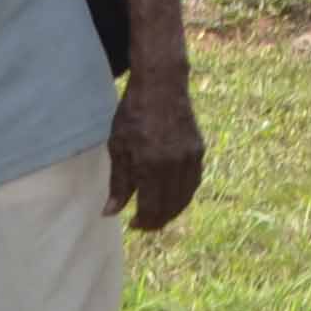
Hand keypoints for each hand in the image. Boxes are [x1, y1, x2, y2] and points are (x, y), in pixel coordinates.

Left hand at [106, 69, 205, 232]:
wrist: (161, 86)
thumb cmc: (133, 115)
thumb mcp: (118, 148)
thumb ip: (118, 183)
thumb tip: (111, 212)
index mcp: (149, 165)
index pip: (151, 208)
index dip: (143, 222)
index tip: (133, 224)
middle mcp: (173, 165)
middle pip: (170, 207)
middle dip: (157, 221)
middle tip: (145, 224)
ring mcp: (189, 158)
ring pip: (185, 197)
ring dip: (172, 211)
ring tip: (158, 214)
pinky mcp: (199, 151)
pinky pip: (193, 182)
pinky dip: (184, 195)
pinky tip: (173, 196)